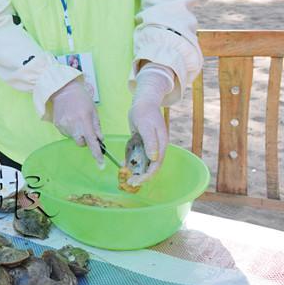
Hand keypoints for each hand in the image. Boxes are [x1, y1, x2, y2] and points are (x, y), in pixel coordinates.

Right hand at [50, 78, 103, 165]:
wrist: (63, 90)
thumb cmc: (81, 99)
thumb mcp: (93, 111)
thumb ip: (97, 127)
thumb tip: (100, 140)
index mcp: (84, 120)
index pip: (92, 141)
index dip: (97, 154)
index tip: (101, 164)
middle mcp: (73, 124)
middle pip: (81, 143)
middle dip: (85, 140)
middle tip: (86, 129)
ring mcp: (64, 125)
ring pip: (73, 138)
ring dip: (77, 133)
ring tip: (76, 119)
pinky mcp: (57, 125)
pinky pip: (66, 133)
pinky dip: (70, 130)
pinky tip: (69, 119)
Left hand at [128, 63, 174, 184]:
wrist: (142, 102)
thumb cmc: (144, 112)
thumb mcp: (146, 126)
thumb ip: (150, 142)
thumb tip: (154, 158)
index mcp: (161, 145)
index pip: (156, 165)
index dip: (147, 175)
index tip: (137, 181)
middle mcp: (157, 147)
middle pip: (151, 166)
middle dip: (141, 176)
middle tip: (130, 182)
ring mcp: (150, 145)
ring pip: (144, 163)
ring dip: (136, 170)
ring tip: (126, 177)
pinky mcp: (142, 143)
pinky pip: (137, 155)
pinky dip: (131, 160)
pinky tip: (123, 164)